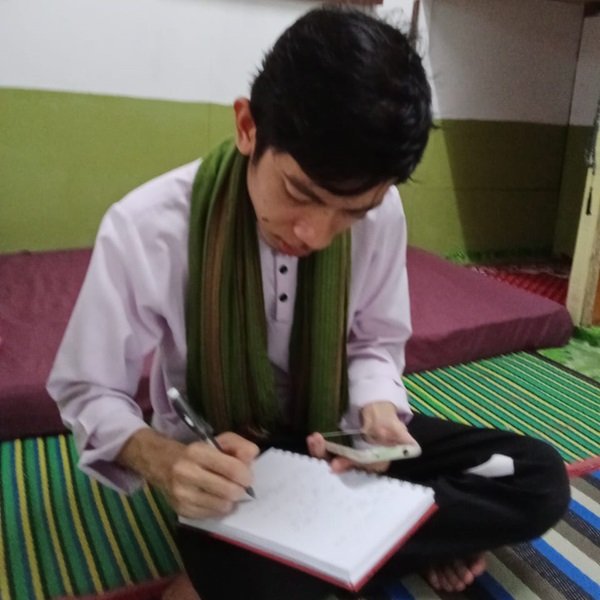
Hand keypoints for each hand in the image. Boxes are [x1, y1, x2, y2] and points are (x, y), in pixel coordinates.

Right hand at [118, 429, 258, 518]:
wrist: (161, 463)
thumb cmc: (195, 452)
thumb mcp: (217, 441)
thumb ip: (238, 445)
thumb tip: (253, 456)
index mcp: (197, 452)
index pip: (232, 469)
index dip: (246, 475)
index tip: (247, 476)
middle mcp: (186, 473)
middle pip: (229, 491)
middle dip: (240, 489)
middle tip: (239, 485)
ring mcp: (182, 495)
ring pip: (222, 506)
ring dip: (230, 500)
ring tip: (226, 491)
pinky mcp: (181, 510)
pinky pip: (212, 515)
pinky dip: (219, 508)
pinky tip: (214, 498)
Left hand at [306, 401, 415, 473]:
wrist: (377, 412)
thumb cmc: (388, 421)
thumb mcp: (396, 427)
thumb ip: (401, 436)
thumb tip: (410, 444)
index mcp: (378, 462)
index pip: (362, 467)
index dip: (349, 465)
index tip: (335, 464)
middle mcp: (362, 464)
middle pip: (344, 466)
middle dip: (328, 458)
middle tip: (318, 445)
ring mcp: (349, 458)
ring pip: (333, 460)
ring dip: (320, 452)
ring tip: (313, 439)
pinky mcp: (339, 452)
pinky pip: (328, 453)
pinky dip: (320, 447)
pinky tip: (313, 438)